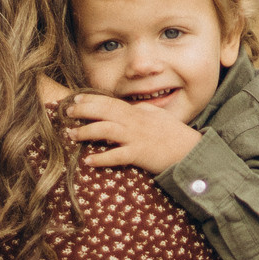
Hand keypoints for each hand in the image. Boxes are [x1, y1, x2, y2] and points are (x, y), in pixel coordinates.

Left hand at [64, 91, 203, 173]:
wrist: (191, 151)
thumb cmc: (175, 135)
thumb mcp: (157, 116)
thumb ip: (141, 111)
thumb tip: (127, 107)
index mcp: (138, 112)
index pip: (111, 101)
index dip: (91, 99)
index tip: (75, 99)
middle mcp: (135, 121)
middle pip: (104, 111)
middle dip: (83, 110)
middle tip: (67, 112)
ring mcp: (137, 137)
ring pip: (106, 130)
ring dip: (86, 132)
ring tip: (72, 135)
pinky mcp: (140, 154)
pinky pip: (116, 155)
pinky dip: (101, 158)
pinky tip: (89, 161)